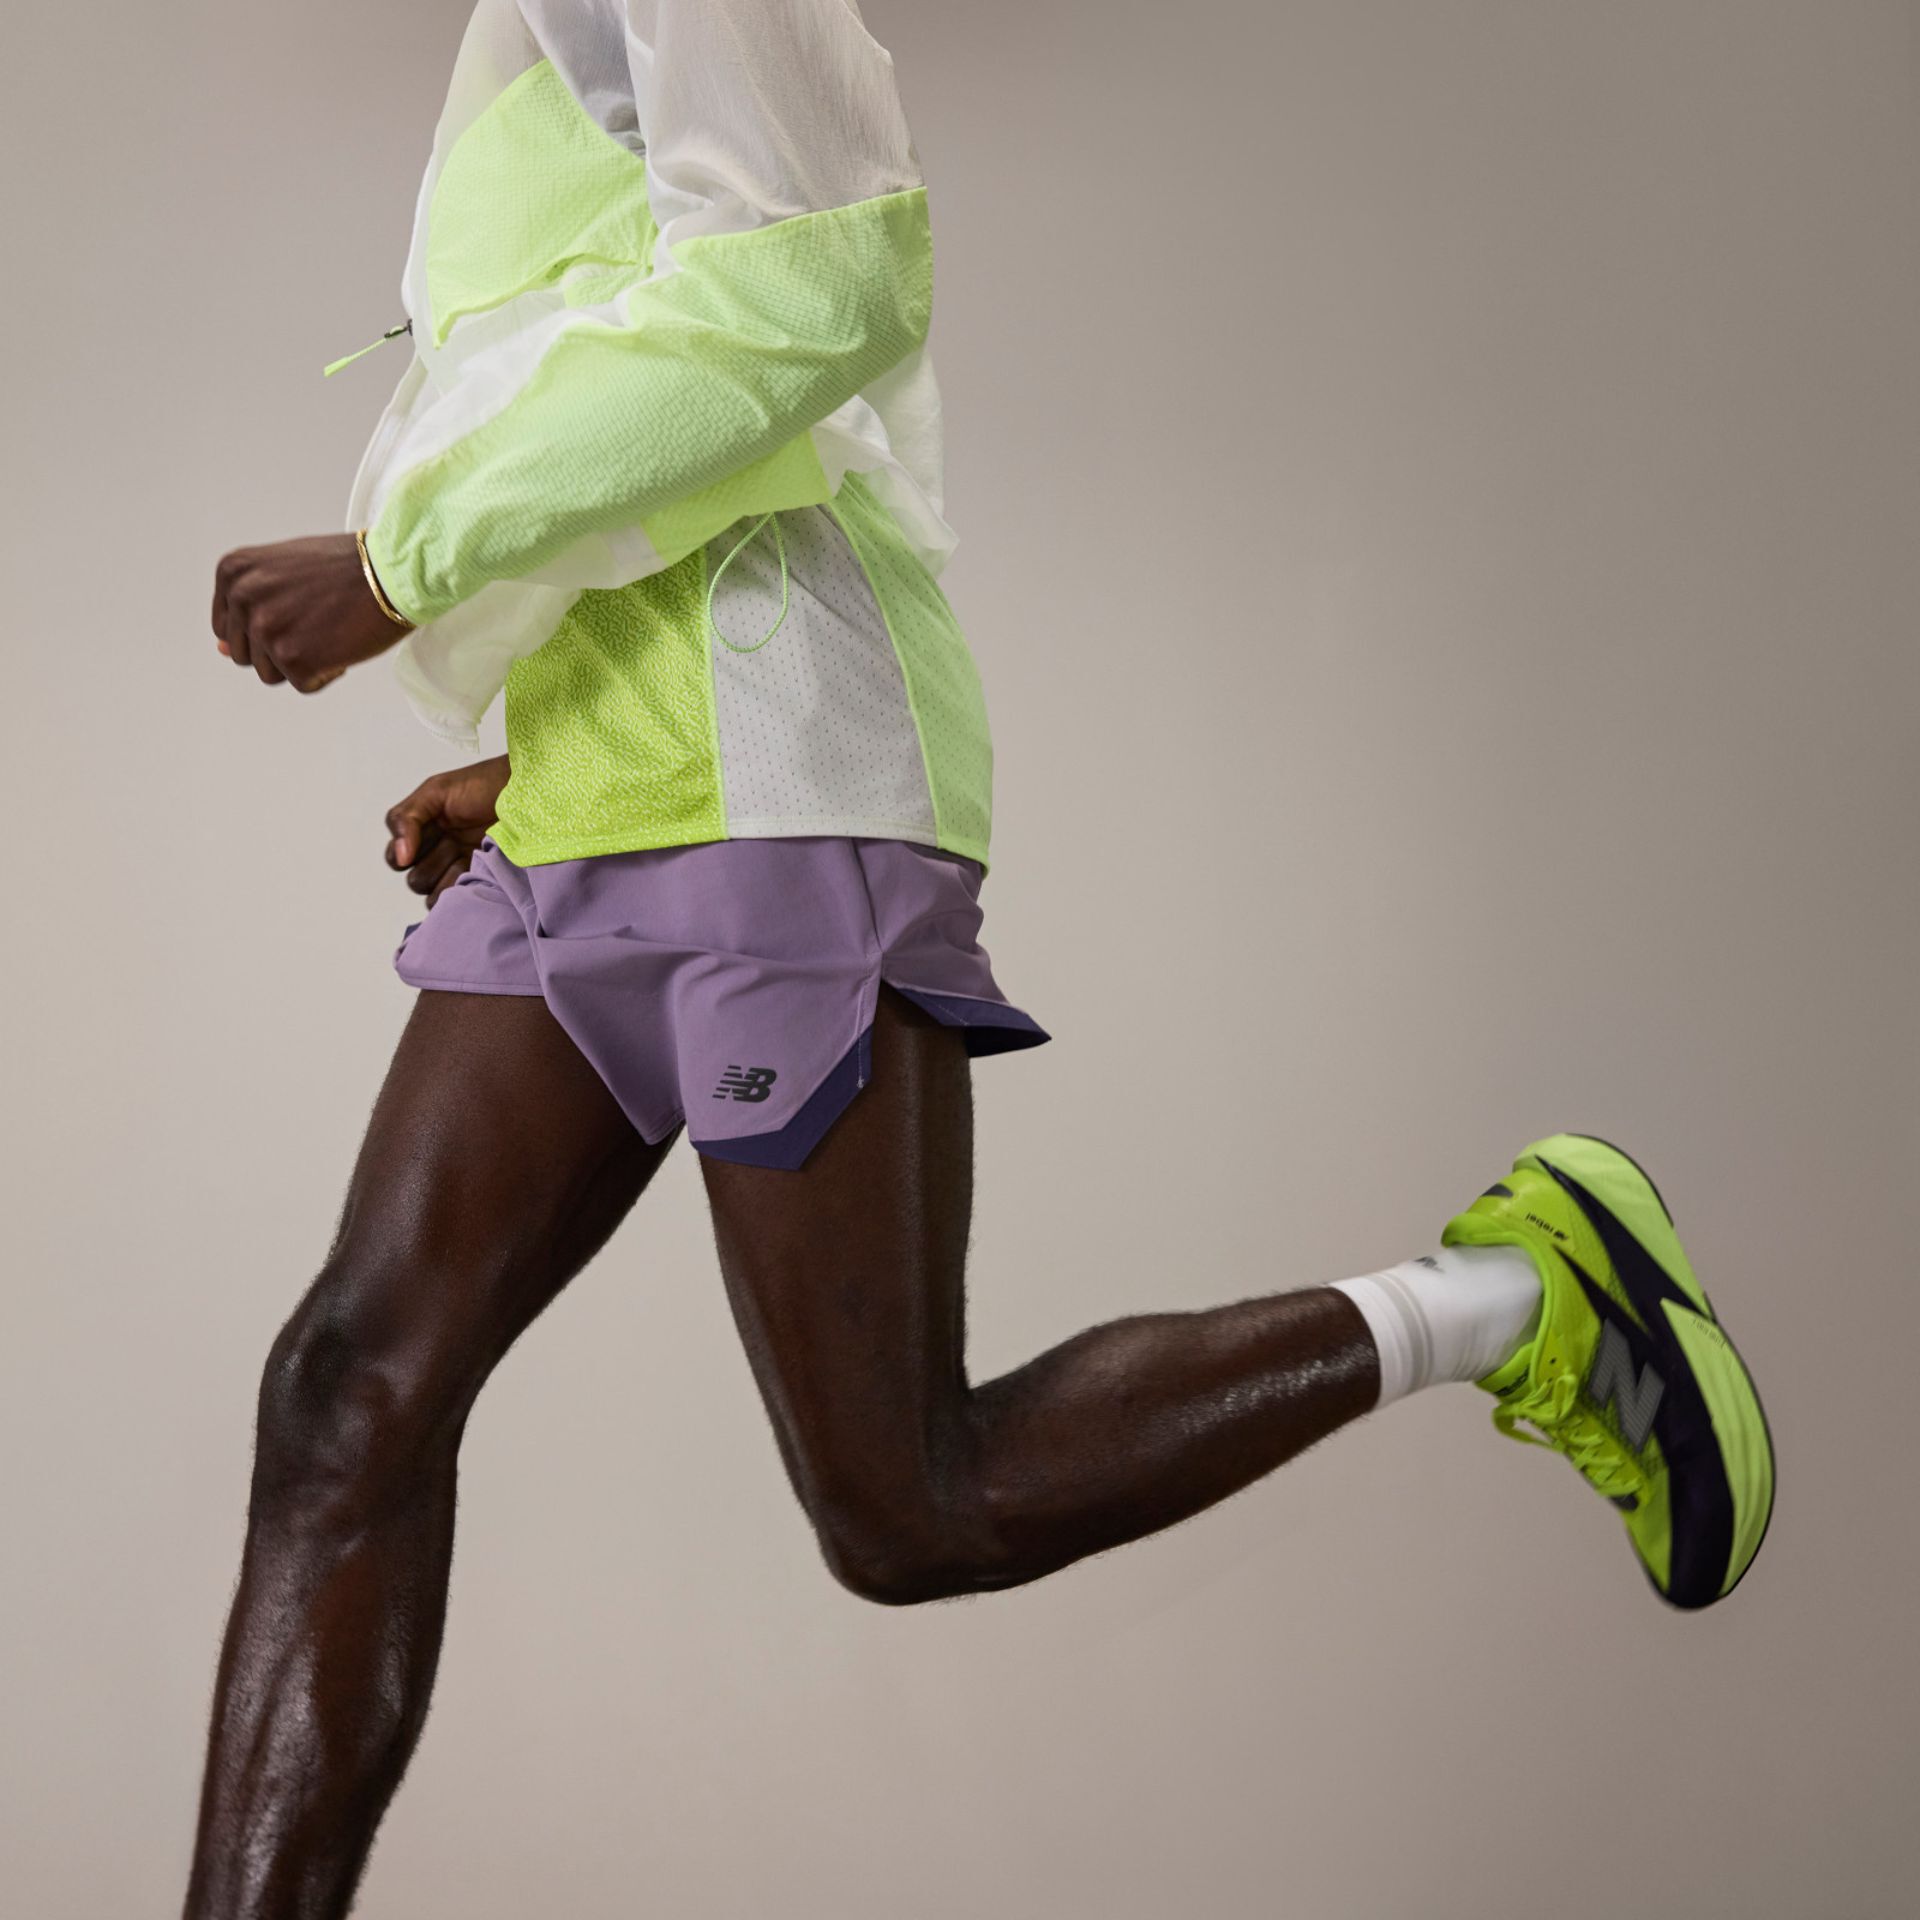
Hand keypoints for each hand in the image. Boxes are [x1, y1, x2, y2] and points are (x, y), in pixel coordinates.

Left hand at [212, 533, 411, 692]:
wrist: (392, 573)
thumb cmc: (347, 567)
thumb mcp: (285, 571)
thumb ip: (250, 604)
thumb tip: (221, 650)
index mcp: (233, 573)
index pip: (228, 627)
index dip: (267, 628)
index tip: (296, 613)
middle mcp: (242, 598)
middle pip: (247, 654)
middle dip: (282, 647)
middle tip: (317, 620)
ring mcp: (265, 629)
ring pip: (270, 674)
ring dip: (301, 662)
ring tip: (329, 630)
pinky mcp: (293, 658)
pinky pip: (303, 684)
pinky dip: (327, 672)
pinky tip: (343, 642)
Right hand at [385, 755, 511, 905]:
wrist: (524, 791)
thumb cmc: (481, 785)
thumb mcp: (435, 792)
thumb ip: (407, 819)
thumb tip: (401, 857)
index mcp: (423, 831)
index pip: (396, 858)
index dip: (404, 855)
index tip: (426, 837)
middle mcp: (438, 852)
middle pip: (416, 880)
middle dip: (431, 866)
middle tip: (452, 843)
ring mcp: (460, 867)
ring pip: (434, 895)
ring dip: (447, 880)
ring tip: (467, 857)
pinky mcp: (481, 879)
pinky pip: (459, 899)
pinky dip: (462, 892)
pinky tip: (476, 871)